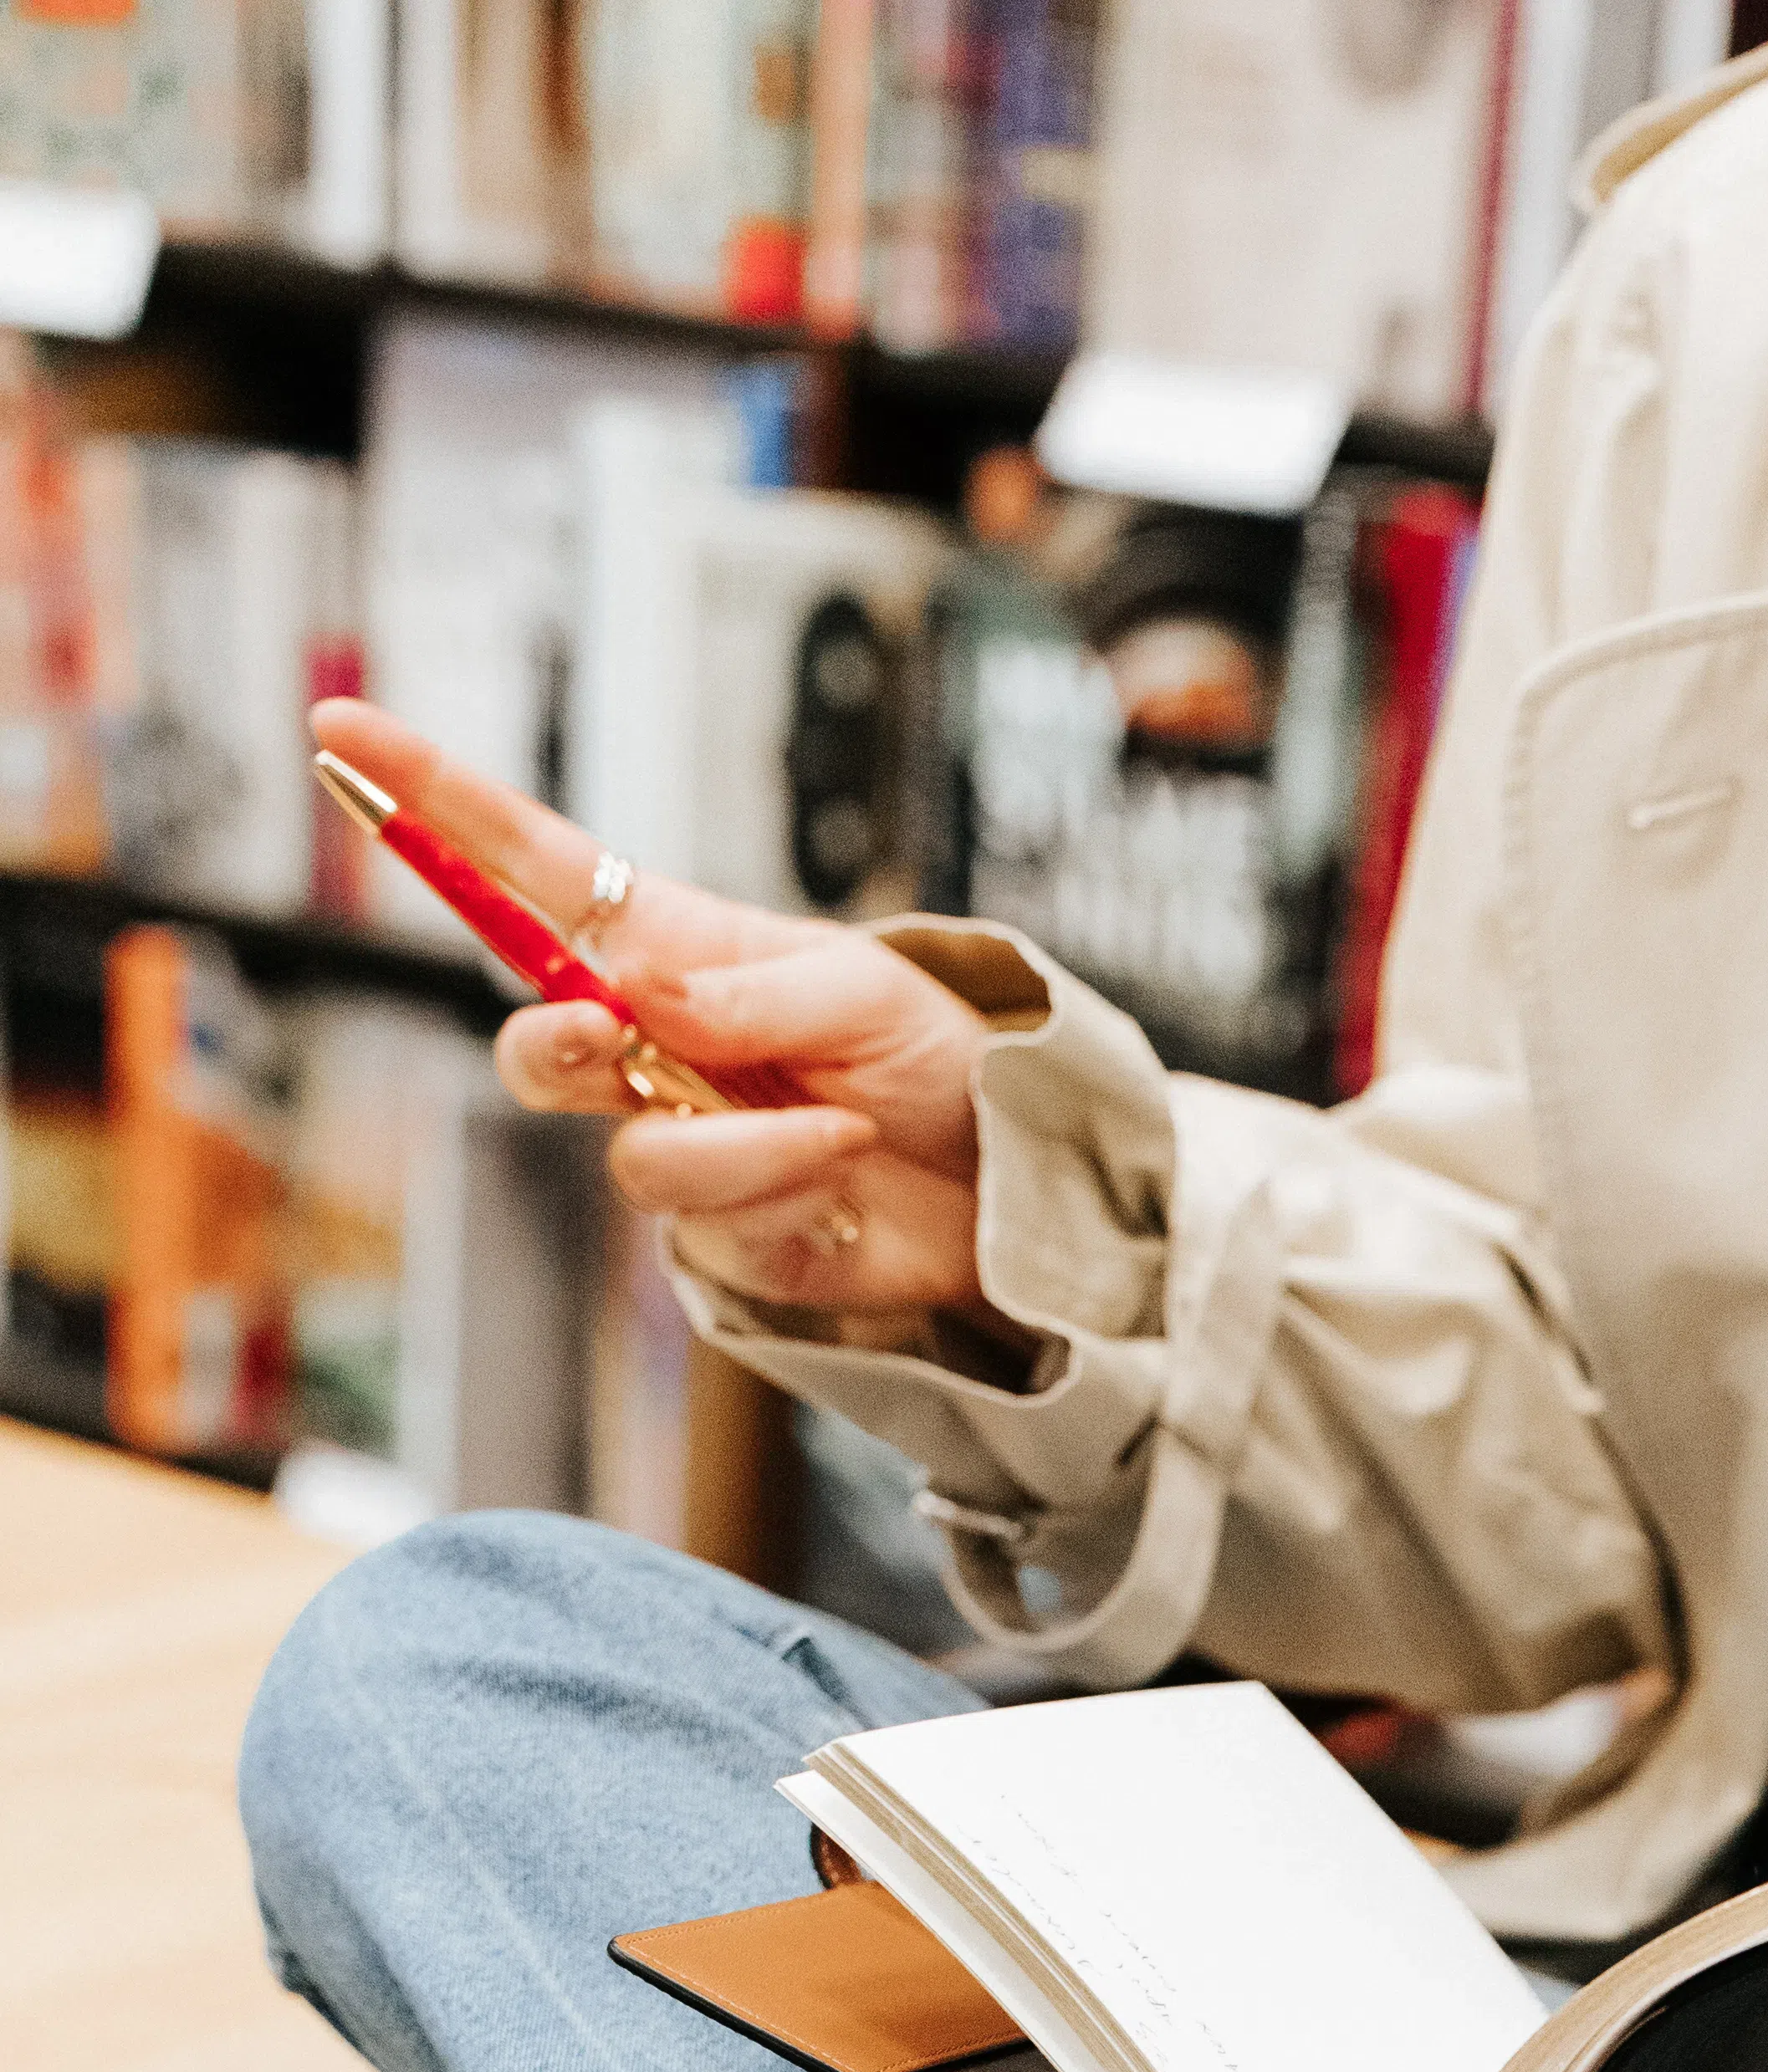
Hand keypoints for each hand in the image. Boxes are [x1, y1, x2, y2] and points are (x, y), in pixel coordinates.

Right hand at [312, 704, 996, 1325]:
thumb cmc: (938, 1061)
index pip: (529, 868)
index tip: (343, 732)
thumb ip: (742, 992)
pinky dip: (784, 1191)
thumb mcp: (857, 989)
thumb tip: (639, 995)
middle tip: (611, 1033)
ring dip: (740, 1144)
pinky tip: (846, 1180)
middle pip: (536, 1043)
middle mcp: (655, 1046)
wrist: (1014, 1187)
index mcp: (673, 947)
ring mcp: (682, 1143)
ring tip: (843, 1132)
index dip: (435, 805)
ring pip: (634, 1153)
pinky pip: (710, 1220)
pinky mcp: (721, 1234)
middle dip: (562, 1043)